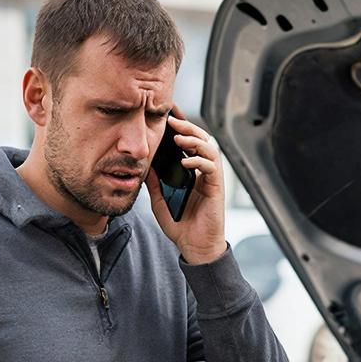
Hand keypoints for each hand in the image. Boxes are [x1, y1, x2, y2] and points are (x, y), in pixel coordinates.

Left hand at [148, 107, 225, 264]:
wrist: (194, 246)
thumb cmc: (180, 224)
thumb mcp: (159, 200)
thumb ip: (154, 182)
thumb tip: (144, 164)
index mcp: (191, 171)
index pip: (188, 142)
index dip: (180, 127)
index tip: (166, 115)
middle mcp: (202, 172)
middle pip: (201, 139)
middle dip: (187, 126)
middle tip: (171, 119)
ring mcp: (211, 179)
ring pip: (209, 148)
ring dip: (194, 139)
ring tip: (179, 136)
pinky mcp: (216, 188)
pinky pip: (212, 168)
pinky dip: (199, 161)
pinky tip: (186, 162)